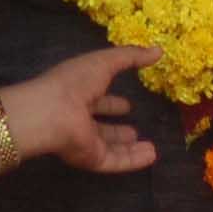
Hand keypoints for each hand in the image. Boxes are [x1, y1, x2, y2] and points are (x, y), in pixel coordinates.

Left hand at [0, 46, 160, 173]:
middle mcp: (80, 119)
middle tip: (134, 130)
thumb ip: (131, 56)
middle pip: (101, 128)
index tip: (128, 105)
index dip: (112, 102)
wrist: (53, 112)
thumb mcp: (105, 61)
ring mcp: (84, 140)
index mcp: (79, 94)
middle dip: (117, 129)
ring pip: (109, 146)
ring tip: (150, 147)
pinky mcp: (91, 157)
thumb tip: (159, 51)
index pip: (98, 100)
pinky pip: (115, 161)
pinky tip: (151, 157)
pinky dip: (133, 160)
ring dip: (128, 148)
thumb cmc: (75, 82)